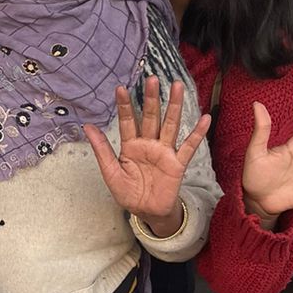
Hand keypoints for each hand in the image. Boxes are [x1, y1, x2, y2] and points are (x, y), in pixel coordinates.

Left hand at [84, 79, 210, 232]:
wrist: (146, 212)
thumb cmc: (128, 193)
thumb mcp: (110, 172)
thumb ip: (102, 149)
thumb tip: (87, 126)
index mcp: (130, 146)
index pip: (127, 121)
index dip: (125, 106)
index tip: (121, 88)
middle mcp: (148, 144)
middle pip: (150, 117)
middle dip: (151, 99)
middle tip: (151, 79)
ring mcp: (164, 152)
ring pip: (170, 125)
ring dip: (173, 106)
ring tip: (176, 86)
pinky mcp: (177, 164)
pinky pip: (189, 147)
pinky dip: (197, 133)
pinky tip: (205, 118)